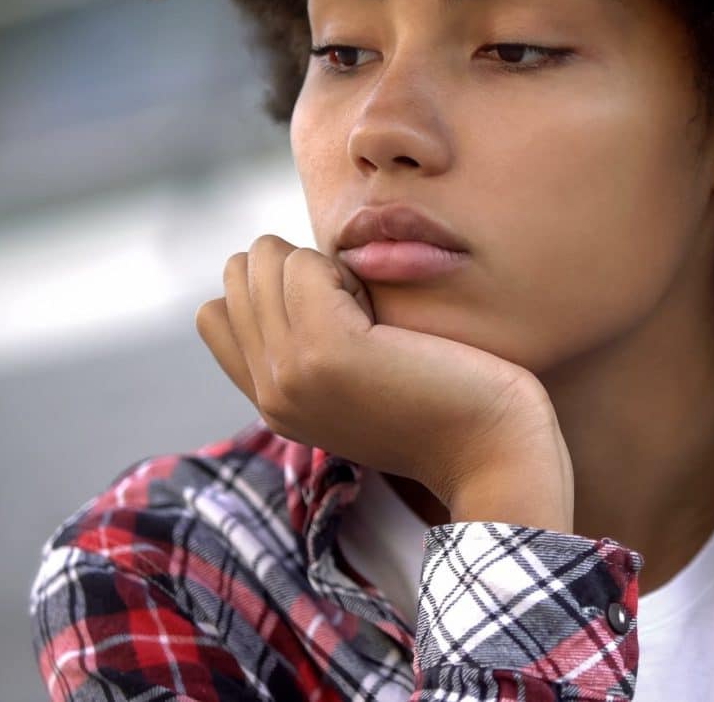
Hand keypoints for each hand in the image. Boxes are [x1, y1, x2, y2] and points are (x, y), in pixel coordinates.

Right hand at [194, 234, 572, 525]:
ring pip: (264, 261)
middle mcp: (269, 393)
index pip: (218, 314)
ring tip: (374, 315)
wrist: (496, 453)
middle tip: (362, 310)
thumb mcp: (363, 379)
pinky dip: (346, 268)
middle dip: (296, 267)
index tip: (340, 315)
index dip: (274, 290)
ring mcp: (289, 374)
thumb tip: (291, 269)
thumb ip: (314, 345)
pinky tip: (385, 317)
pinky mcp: (323, 352)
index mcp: (275, 402)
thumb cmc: (452, 402)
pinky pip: (301, 264)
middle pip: (238, 276)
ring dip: (322, 264)